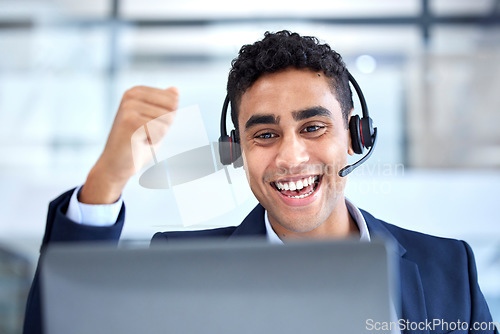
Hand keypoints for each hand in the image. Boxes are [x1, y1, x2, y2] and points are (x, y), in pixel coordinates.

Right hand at [80, 86, 178, 203]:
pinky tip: (138, 143)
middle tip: (145, 133)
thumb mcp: (155, 121)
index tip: (149, 125)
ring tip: (140, 138)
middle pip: (172, 107)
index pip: (173, 99)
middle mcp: (131, 95)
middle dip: (164, 125)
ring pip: (167, 119)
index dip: (167, 118)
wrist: (116, 165)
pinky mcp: (130, 121)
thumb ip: (164, 105)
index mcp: (137, 91)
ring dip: (158, 134)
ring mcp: (129, 107)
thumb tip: (175, 89)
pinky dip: (154, 140)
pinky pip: (160, 130)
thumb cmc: (137, 144)